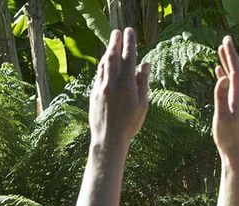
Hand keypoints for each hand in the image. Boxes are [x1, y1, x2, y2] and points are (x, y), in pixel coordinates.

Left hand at [89, 28, 150, 145]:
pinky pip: (98, 75)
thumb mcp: (142, 104)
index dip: (129, 43)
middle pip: (113, 57)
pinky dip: (102, 66)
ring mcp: (101, 89)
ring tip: (111, 44)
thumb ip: (142, 82)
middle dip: (115, 42)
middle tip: (117, 31)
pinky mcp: (93, 94)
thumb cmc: (129, 124)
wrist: (108, 140)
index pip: (129, 58)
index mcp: (128, 86)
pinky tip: (104, 62)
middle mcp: (113, 85)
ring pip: (104, 66)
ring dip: (108, 52)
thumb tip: (145, 64)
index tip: (130, 31)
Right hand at [212, 35, 238, 156]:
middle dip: (231, 54)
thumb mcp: (222, 116)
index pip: (235, 70)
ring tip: (222, 50)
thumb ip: (221, 97)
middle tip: (226, 39)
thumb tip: (222, 77)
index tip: (225, 41)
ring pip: (234, 76)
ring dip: (228, 62)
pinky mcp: (234, 105)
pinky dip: (225, 75)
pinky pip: (230, 85)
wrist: (235, 151)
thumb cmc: (227, 136)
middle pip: (237, 70)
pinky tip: (219, 71)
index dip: (231, 55)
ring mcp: (238, 100)